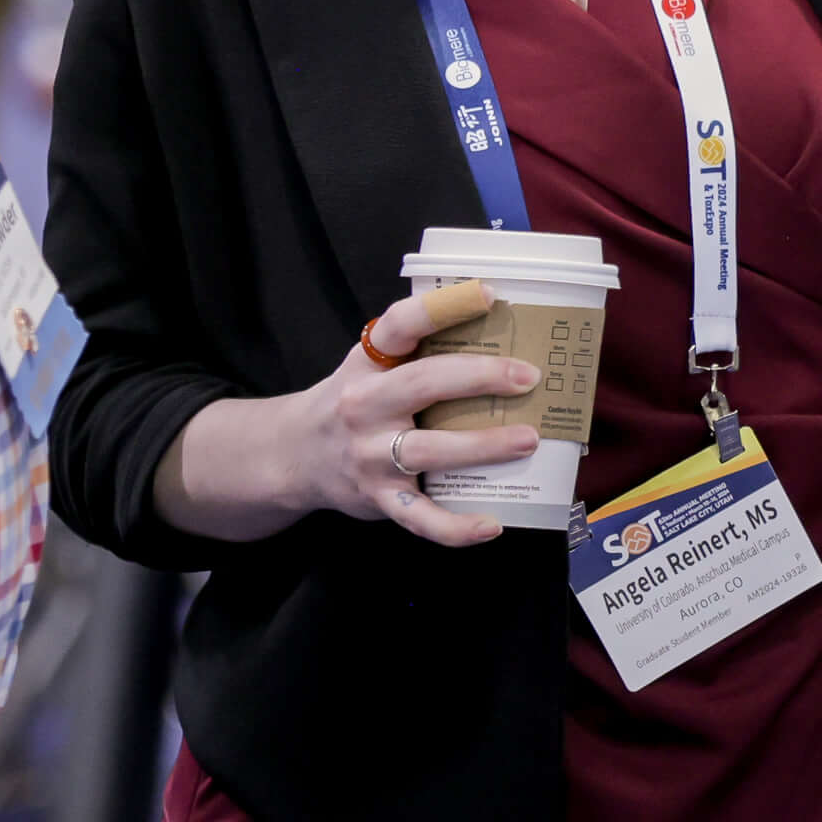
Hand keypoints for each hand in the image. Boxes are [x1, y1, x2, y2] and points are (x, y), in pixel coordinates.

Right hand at [150, 278, 542, 547]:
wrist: (293, 456)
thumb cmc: (352, 401)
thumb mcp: (369, 364)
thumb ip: (413, 350)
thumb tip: (495, 330)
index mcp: (367, 361)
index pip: (401, 323)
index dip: (444, 306)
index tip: (489, 294)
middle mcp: (363, 404)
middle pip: (423, 383)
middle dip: (479, 377)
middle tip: (528, 377)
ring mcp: (369, 455)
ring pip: (428, 450)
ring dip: (482, 446)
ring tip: (528, 440)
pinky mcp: (377, 499)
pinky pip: (420, 519)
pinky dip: (456, 527)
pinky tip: (492, 524)